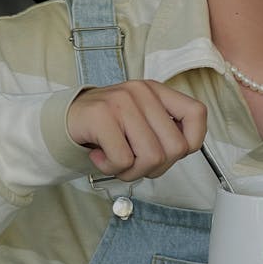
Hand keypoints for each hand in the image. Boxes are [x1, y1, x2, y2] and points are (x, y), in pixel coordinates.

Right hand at [67, 81, 206, 181]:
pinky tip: (100, 156)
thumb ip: (164, 131)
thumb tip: (186, 148)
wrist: (65, 120)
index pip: (197, 113)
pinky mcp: (101, 116)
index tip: (174, 154)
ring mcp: (122, 102)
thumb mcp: (141, 120)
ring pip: (151, 158)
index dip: (192, 141)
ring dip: (132, 172)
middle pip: (174, 148)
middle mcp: (142, 92)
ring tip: (117, 161)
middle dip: (155, 167)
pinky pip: (123, 160)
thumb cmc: (108, 126)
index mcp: (157, 91)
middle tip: (134, 163)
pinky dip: (111, 168)